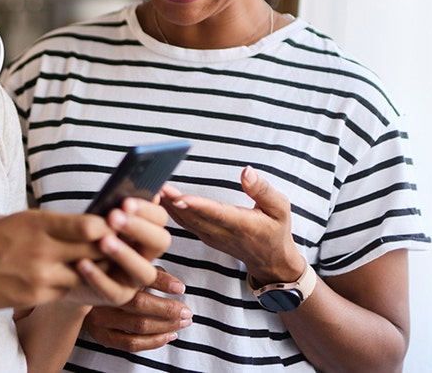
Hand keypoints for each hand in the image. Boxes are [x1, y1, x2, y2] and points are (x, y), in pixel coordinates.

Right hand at [0, 209, 108, 310]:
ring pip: (85, 274)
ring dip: (92, 270)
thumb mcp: (16, 219)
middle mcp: (43, 250)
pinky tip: (68, 278)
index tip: (113, 225)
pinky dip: (71, 284)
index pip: (91, 226)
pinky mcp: (34, 297)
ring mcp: (40, 276)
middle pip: (95, 251)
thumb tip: (76, 224)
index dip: (108, 228)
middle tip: (118, 246)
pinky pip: (65, 291)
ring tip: (94, 264)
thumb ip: (47, 223)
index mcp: (38, 223)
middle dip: (109, 248)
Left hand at [62, 197, 172, 306]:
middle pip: (160, 242)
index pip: (160, 219)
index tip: (125, 201)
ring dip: (125, 254)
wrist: (65, 270)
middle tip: (115, 216)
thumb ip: (115, 206)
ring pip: (144, 271)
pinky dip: (98, 276)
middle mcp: (146, 256)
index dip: (146, 210)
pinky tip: (82, 262)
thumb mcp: (98, 218)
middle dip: (139, 228)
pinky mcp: (117, 297)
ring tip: (104, 241)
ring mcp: (134, 279)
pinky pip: (113, 290)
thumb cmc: (87, 236)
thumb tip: (134, 184)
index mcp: (146, 233)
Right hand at [82, 268, 191, 351]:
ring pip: (138, 326)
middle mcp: (99, 296)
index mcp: (106, 273)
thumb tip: (178, 286)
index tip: (181, 288)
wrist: (80, 289)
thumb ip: (150, 272)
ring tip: (183, 323)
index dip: (162, 283)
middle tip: (188, 311)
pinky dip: (154, 341)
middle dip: (168, 309)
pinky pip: (131, 344)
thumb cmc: (110, 274)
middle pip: (139, 304)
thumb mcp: (127, 266)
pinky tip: (169, 336)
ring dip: (166, 327)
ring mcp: (98, 319)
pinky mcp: (101, 336)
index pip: (137, 277)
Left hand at [161, 166, 302, 284]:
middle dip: (172, 202)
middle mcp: (222, 233)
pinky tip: (157, 198)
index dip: (197, 207)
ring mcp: (210, 237)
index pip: (216, 214)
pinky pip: (183, 224)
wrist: (270, 261)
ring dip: (167, 206)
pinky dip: (169, 211)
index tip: (179, 198)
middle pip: (193, 217)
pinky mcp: (204, 237)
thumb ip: (262, 190)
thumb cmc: (276, 230)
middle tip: (155, 185)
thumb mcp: (281, 209)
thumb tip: (246, 170)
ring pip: (184, 221)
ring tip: (150, 188)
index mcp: (242, 225)